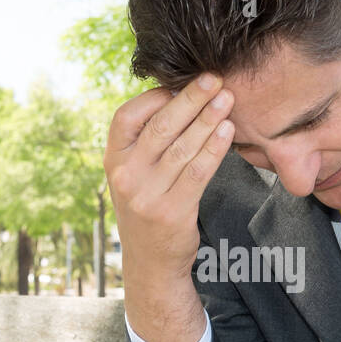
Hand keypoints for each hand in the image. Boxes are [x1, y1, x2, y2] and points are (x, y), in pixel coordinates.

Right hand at [105, 73, 235, 341]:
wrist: (151, 262)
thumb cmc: (148, 207)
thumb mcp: (133, 175)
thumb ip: (145, 143)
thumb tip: (177, 95)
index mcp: (113, 160)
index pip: (126, 116)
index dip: (155, 96)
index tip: (181, 81)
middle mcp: (126, 175)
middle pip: (160, 127)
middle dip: (190, 99)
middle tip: (214, 78)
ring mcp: (147, 195)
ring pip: (182, 147)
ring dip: (208, 119)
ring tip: (227, 99)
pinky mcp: (172, 211)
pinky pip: (198, 172)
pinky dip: (215, 148)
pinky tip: (228, 131)